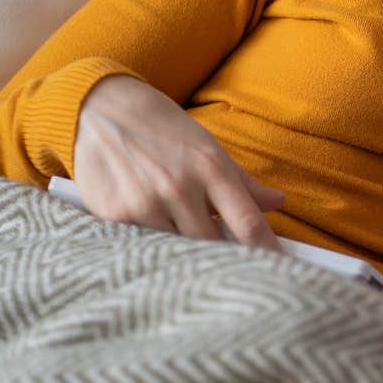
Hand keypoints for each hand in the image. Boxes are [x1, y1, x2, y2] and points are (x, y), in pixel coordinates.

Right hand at [72, 74, 283, 249]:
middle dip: (225, 260)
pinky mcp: (115, 216)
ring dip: (188, 259)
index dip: (266, 251)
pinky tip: (157, 250)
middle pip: (213, 245)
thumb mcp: (208, 147)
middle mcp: (179, 187)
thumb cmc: (164, 130)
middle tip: (233, 271)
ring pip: (177, 252)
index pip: (247, 222)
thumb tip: (279, 202)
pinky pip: (144, 248)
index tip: (280, 270)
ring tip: (193, 262)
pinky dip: (154, 252)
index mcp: (210, 168)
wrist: (101, 110)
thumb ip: (243, 181)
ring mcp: (145, 203)